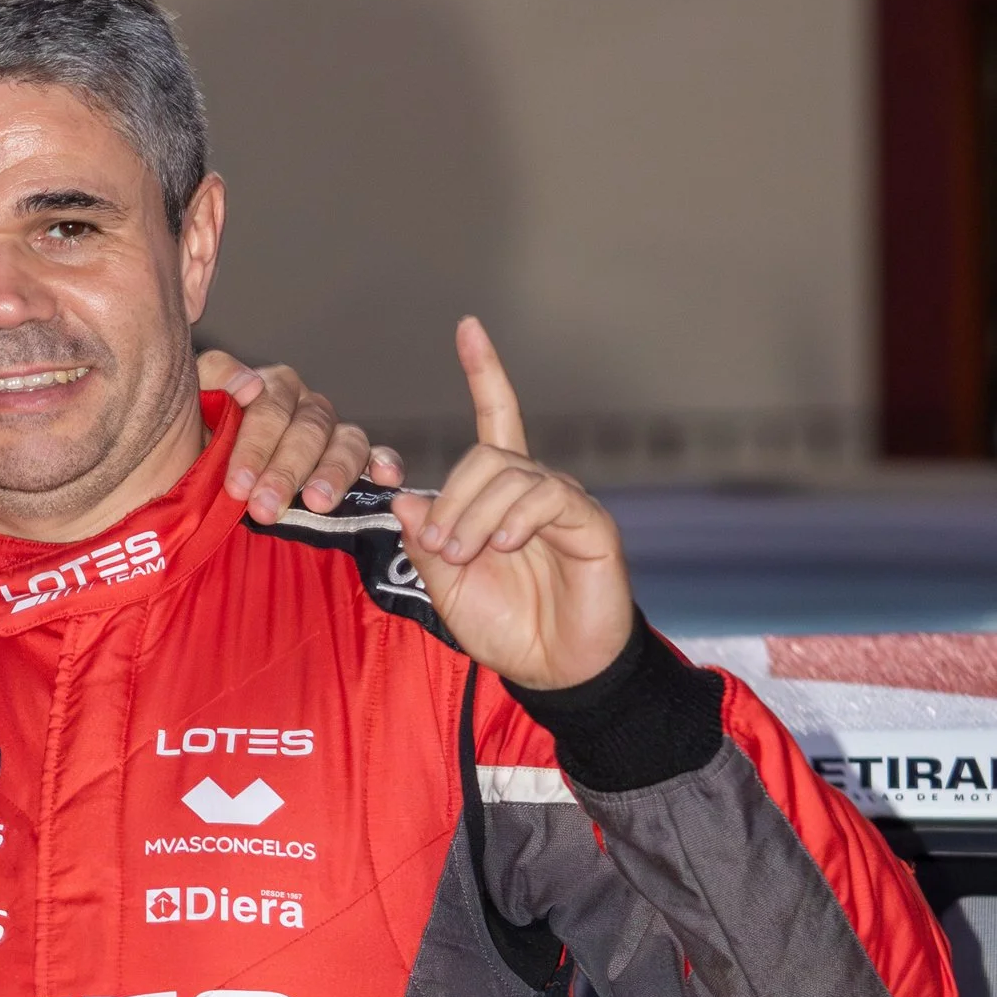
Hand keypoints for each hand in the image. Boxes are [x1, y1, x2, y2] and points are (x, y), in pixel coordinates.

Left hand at [197, 350, 404, 520]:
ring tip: (315, 503)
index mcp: (270, 388)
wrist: (204, 477)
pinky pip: (376, 455)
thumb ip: (212, 378)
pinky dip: (384, 464)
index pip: (269, 408)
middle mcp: (306, 406)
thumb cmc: (200, 442)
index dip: (254, 447)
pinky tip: (384, 478)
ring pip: (346, 442)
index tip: (237, 485)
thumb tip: (249, 383)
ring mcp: (333, 432)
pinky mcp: (356, 459)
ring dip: (332, 473)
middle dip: (285, 472)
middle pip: (307, 430)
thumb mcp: (193, 405)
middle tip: (264, 508)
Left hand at [394, 318, 631, 690]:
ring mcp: (564, 503)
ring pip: (509, 475)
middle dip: (451, 498)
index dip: (485, 372)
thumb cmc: (505, 625)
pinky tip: (504, 544)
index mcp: (499, 495)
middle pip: (486, 455)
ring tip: (465, 555)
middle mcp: (534, 489)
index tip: (468, 327)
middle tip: (441, 547)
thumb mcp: (446, 584)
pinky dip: (515, 516)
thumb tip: (407, 499)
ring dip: (473, 514)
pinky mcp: (589, 524)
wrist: (553, 668)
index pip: (497, 418)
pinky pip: (547, 496)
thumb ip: (425, 541)